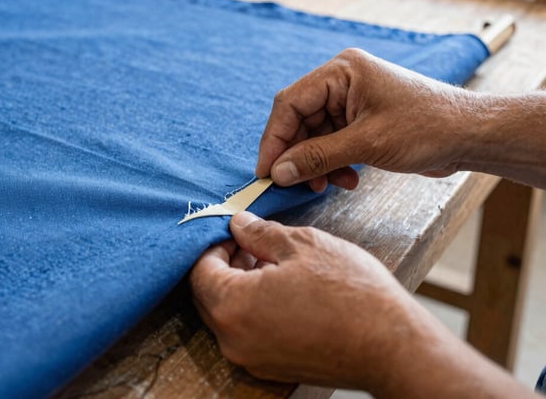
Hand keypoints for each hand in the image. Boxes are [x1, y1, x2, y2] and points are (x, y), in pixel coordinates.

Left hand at [190, 212, 539, 397]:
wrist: (392, 346)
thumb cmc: (350, 293)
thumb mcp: (302, 245)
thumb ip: (260, 233)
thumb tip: (238, 224)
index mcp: (232, 305)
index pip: (200, 270)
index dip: (214, 245)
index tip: (234, 232)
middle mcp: (233, 339)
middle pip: (209, 295)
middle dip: (226, 266)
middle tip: (252, 244)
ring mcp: (251, 359)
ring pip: (229, 315)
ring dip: (241, 287)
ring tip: (273, 264)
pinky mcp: (272, 369)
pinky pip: (249, 334)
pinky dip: (256, 310)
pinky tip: (285, 291)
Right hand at [256, 48, 476, 190]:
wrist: (470, 136)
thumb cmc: (428, 127)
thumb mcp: (367, 144)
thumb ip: (318, 157)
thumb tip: (279, 172)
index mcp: (342, 71)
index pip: (290, 103)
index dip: (274, 139)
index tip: (266, 171)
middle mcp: (343, 82)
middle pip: (299, 121)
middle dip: (297, 155)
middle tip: (293, 184)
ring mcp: (352, 102)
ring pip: (313, 136)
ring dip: (316, 164)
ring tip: (326, 185)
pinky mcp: (361, 121)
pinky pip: (331, 144)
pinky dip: (333, 165)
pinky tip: (347, 180)